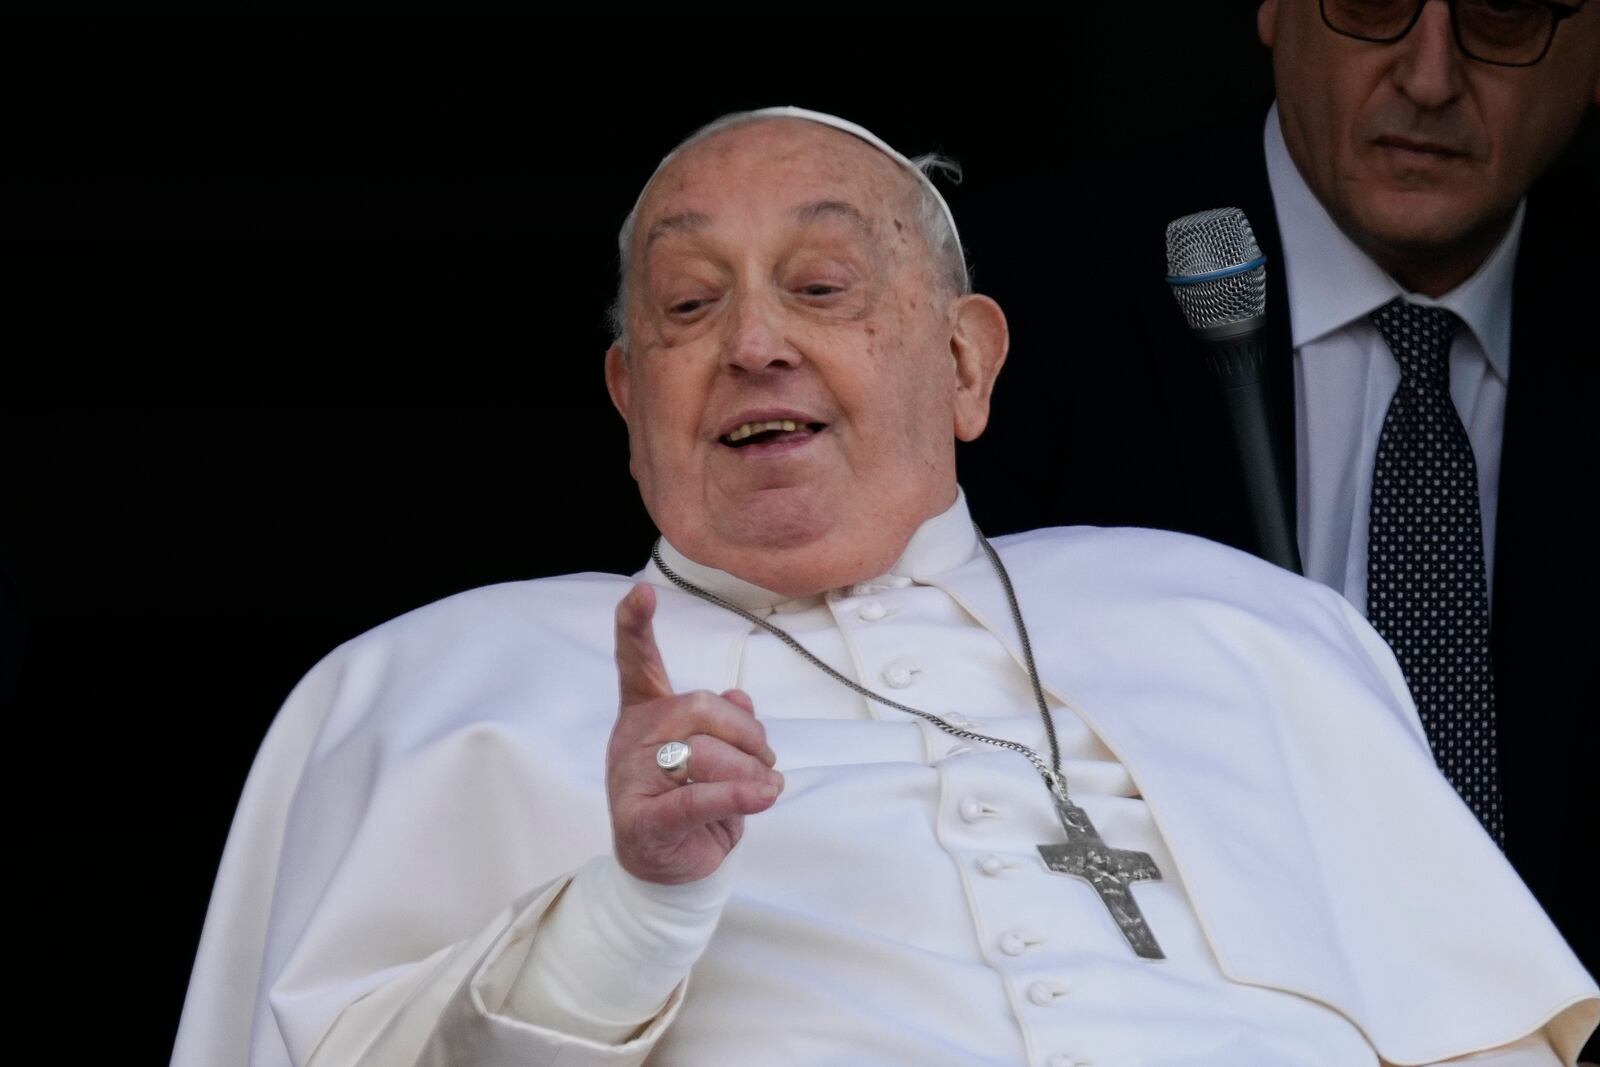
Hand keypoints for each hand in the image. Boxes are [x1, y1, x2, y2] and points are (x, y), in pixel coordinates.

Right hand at [608, 583, 782, 884]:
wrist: (670, 871)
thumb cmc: (695, 805)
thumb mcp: (717, 757)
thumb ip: (724, 722)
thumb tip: (740, 696)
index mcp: (645, 715)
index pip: (636, 665)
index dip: (635, 627)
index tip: (640, 594)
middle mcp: (632, 740)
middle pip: (697, 708)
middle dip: (746, 732)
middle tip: (768, 760)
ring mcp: (631, 780)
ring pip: (704, 755)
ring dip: (750, 773)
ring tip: (763, 790)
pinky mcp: (644, 821)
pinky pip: (697, 799)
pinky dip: (737, 795)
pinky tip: (765, 795)